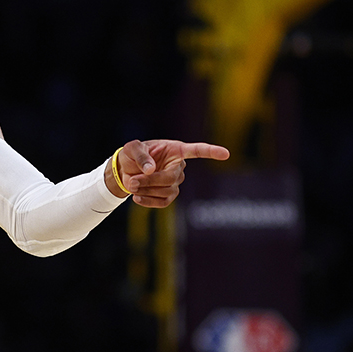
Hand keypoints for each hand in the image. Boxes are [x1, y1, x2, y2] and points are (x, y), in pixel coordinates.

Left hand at [112, 140, 229, 207]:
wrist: (126, 170)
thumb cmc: (132, 155)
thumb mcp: (132, 148)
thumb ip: (141, 155)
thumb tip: (151, 169)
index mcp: (175, 150)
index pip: (196, 150)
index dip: (211, 152)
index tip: (226, 154)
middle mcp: (179, 166)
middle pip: (171, 178)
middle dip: (151, 181)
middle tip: (133, 181)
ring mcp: (176, 182)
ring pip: (167, 191)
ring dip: (147, 190)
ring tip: (132, 185)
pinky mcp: (170, 195)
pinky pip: (164, 202)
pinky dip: (149, 201)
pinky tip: (137, 197)